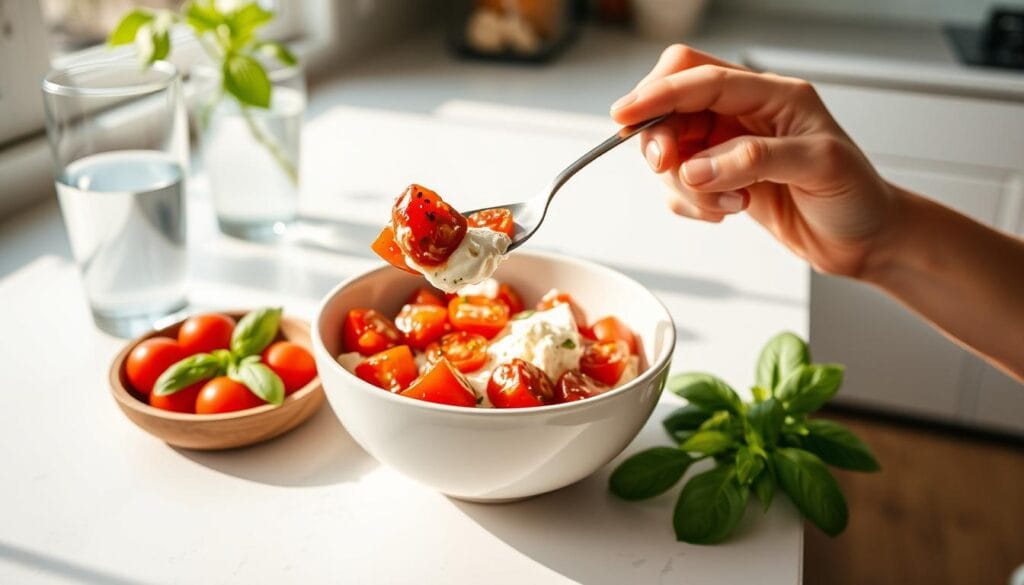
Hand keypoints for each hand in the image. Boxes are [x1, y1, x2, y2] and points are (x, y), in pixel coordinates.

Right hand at [611, 45, 897, 277]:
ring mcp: (731, 147)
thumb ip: (754, 160)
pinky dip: (691, 204)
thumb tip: (697, 168)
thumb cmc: (856, 197)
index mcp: (773, 94)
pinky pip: (681, 185)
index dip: (658, 93)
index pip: (702, 78)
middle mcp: (747, 114)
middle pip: (675, 107)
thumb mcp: (818, 167)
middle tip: (666, 168)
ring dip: (683, 184)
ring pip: (674, 150)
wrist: (866, 239)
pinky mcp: (722, 179)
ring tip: (724, 205)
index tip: (624, 115)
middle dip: (662, 139)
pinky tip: (726, 212)